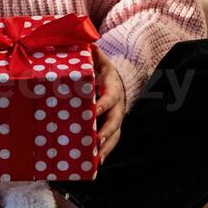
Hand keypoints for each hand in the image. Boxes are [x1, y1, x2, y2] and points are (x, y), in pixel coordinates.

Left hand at [91, 45, 125, 163]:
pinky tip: (97, 164)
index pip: (110, 97)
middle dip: (106, 131)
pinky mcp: (113, 128)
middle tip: (96, 140)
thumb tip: (89, 44)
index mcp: (113, 89)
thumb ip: (95, 55)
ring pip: (115, 135)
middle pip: (115, 121)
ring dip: (107, 147)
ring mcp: (117, 119)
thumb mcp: (101, 62)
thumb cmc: (103, 72)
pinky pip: (111, 142)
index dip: (104, 103)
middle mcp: (118, 106)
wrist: (118, 82)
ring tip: (98, 158)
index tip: (95, 109)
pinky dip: (106, 152)